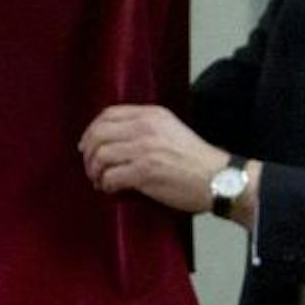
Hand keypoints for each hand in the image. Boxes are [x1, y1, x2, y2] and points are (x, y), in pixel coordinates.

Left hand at [78, 104, 229, 214]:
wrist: (217, 178)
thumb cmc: (195, 160)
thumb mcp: (170, 130)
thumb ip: (144, 129)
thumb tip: (113, 141)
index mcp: (151, 115)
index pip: (108, 114)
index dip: (92, 130)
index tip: (87, 146)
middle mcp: (145, 127)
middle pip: (98, 134)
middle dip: (88, 153)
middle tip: (91, 168)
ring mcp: (144, 149)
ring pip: (100, 156)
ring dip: (95, 172)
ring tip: (101, 181)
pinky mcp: (144, 172)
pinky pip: (110, 177)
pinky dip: (106, 185)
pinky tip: (112, 189)